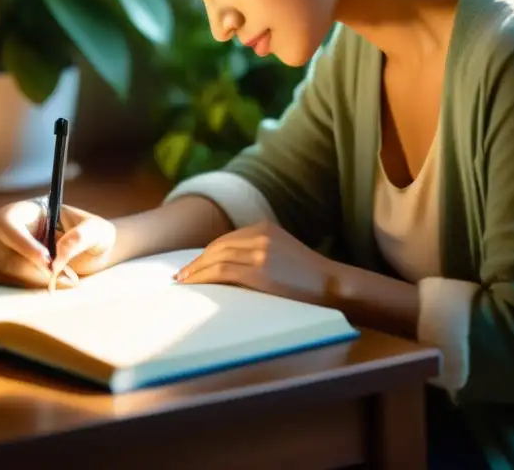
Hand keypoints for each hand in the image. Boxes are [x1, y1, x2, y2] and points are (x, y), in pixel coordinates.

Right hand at [0, 199, 116, 289]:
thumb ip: (82, 236)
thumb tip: (60, 249)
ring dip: (32, 279)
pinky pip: (2, 282)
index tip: (47, 261)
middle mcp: (6, 228)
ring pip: (0, 269)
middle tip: (62, 274)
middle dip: (31, 267)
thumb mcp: (96, 230)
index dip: (22, 244)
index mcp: (26, 210)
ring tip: (63, 277)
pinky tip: (50, 283)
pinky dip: (27, 287)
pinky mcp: (1, 270)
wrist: (92, 256)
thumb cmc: (93, 236)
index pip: (7, 223)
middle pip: (0, 249)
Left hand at [176, 220, 335, 305]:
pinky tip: (194, 285)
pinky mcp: (259, 271)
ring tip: (183, 282)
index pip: (225, 240)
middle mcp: (260, 234)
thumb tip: (223, 267)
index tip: (192, 266)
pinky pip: (222, 272)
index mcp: (265, 227)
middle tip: (180, 276)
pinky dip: (203, 277)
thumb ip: (257, 252)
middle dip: (196, 262)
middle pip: (217, 247)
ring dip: (196, 270)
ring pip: (216, 258)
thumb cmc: (308, 278)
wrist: (333, 285)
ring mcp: (260, 252)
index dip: (205, 254)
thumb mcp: (281, 253)